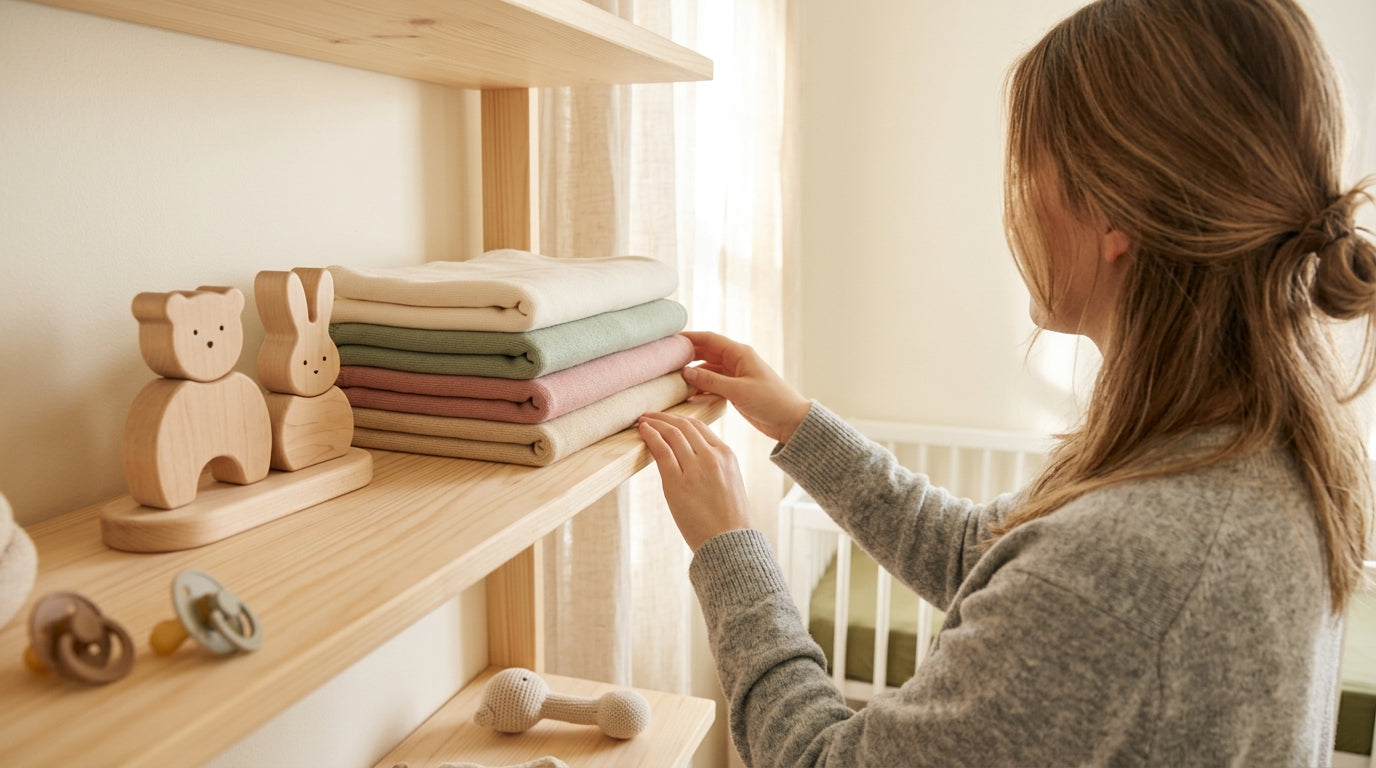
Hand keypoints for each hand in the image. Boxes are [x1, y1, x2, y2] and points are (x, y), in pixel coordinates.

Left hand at [637, 411, 751, 551]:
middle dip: (664, 417)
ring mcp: (695, 468)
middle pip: (684, 425)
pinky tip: (643, 431)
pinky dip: (650, 436)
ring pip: (672, 434)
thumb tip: (693, 457)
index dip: (680, 419)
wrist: (729, 543)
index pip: (700, 426)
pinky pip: (661, 451)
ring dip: (654, 423)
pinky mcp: (677, 483)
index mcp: (727, 455)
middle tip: (649, 415)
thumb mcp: (729, 483)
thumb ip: (715, 465)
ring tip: (642, 420)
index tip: (667, 419)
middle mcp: (712, 456)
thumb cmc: (729, 519)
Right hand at [679, 331, 810, 443]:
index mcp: (740, 354)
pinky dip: (702, 387)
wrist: (790, 421)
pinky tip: (689, 394)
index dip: (690, 338)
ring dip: (694, 373)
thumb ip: (711, 380)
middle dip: (687, 355)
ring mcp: (736, 376)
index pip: (710, 339)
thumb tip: (686, 371)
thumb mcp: (738, 390)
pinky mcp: (736, 390)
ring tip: (673, 379)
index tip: (670, 340)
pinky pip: (714, 384)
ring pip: (708, 369)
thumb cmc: (771, 401)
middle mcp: (737, 361)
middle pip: (706, 352)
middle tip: (666, 360)